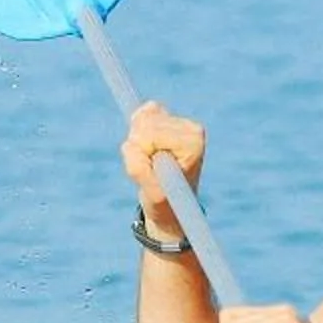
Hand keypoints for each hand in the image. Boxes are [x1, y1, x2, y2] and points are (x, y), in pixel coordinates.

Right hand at [118, 101, 204, 235]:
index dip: (143, 155)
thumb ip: (139, 168)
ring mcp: (181, 123)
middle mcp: (191, 129)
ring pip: (141, 118)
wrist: (172, 207)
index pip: (151, 134)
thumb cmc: (166, 203)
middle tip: (152, 169)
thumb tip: (129, 143)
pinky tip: (148, 150)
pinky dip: (137, 135)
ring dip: (138, 143)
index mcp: (193, 143)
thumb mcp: (152, 192)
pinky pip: (141, 116)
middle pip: (146, 122)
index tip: (156, 173)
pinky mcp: (170, 120)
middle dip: (140, 147)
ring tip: (151, 163)